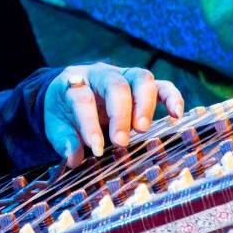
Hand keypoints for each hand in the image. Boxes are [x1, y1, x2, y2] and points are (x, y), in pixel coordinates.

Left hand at [44, 63, 183, 166]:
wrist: (71, 92)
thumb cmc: (65, 111)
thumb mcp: (55, 125)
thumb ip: (64, 140)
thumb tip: (74, 158)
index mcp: (74, 82)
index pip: (82, 99)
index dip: (89, 124)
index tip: (96, 148)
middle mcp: (100, 73)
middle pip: (115, 85)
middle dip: (120, 114)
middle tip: (121, 141)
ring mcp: (123, 75)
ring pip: (141, 78)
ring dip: (144, 104)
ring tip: (142, 129)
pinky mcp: (142, 85)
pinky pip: (161, 85)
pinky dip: (172, 97)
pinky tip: (176, 115)